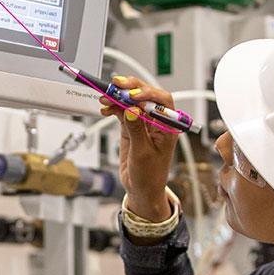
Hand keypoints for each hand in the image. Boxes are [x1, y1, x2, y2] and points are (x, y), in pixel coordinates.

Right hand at [100, 75, 179, 221]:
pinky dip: (113, 108)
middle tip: (116, 84)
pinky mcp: (131, 128)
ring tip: (105, 97)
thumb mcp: (142, 153)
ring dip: (118, 97)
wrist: (141, 189)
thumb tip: (132, 110)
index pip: (162, 101)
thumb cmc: (150, 176)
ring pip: (132, 102)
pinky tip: (105, 108)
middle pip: (146, 96)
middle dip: (131, 88)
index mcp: (168, 126)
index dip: (148, 94)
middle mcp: (157, 121)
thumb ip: (137, 131)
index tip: (133, 96)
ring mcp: (143, 123)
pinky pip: (122, 112)